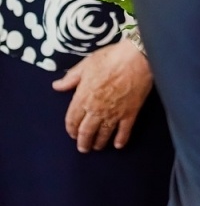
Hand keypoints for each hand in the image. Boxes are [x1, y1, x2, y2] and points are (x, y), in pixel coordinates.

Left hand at [51, 38, 152, 152]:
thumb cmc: (111, 58)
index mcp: (83, 98)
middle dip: (83, 142)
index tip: (72, 134)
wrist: (138, 58)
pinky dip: (121, 140)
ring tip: (98, 147)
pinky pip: (124, 131)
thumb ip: (71, 78)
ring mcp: (114, 113)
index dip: (71, 129)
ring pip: (103, 134)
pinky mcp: (130, 113)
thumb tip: (56, 86)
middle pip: (86, 131)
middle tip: (83, 148)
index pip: (72, 120)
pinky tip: (118, 145)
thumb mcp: (86, 65)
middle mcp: (96, 109)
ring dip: (99, 143)